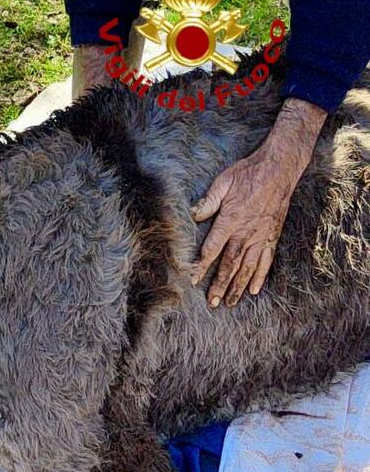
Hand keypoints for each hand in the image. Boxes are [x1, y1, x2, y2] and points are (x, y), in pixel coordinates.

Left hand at [191, 99, 325, 306]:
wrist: (279, 168)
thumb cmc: (248, 173)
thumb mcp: (223, 182)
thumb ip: (208, 202)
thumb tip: (192, 215)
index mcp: (230, 221)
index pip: (212, 250)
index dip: (201, 266)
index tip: (193, 280)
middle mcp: (245, 233)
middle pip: (230, 265)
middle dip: (219, 285)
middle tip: (211, 303)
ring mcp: (260, 237)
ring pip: (247, 268)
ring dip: (237, 287)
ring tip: (228, 302)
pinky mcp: (272, 236)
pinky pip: (266, 261)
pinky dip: (259, 276)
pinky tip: (254, 290)